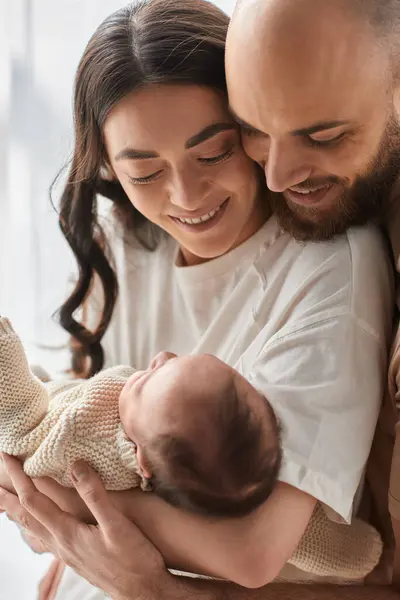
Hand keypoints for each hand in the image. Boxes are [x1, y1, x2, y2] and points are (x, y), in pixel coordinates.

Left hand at [0, 454, 172, 599]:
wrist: (144, 593)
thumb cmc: (134, 559)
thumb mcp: (117, 524)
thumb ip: (95, 494)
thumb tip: (76, 465)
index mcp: (66, 532)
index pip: (33, 500)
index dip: (19, 477)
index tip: (8, 457)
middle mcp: (60, 543)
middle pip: (24, 516)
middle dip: (7, 496)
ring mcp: (66, 552)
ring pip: (31, 528)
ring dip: (16, 511)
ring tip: (6, 501)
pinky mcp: (75, 556)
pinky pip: (42, 536)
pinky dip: (32, 524)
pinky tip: (38, 525)